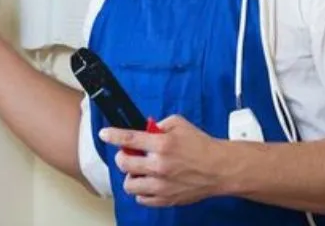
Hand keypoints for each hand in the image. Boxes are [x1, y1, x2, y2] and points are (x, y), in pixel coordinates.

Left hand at [99, 115, 228, 206]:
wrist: (220, 168)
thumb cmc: (201, 145)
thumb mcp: (179, 124)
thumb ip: (159, 125)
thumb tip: (144, 128)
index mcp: (162, 145)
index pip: (129, 139)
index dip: (113, 136)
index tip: (104, 134)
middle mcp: (159, 166)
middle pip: (124, 164)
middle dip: (122, 157)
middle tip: (129, 155)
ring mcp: (162, 185)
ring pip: (129, 185)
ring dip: (130, 176)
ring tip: (139, 171)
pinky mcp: (166, 199)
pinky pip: (142, 199)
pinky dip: (141, 191)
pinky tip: (149, 182)